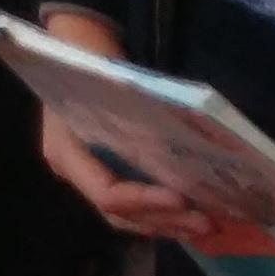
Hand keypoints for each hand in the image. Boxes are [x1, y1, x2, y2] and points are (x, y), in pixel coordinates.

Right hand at [32, 11, 214, 243]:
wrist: (74, 49)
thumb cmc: (90, 64)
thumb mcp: (108, 84)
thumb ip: (138, 116)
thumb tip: (188, 142)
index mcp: (65, 152)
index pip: (107, 194)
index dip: (146, 202)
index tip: (184, 199)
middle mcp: (73, 171)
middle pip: (120, 215)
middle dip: (165, 221)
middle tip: (208, 223)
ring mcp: (86, 175)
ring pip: (126, 218)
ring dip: (168, 224)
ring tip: (208, 226)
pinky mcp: (103, 172)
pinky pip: (131, 205)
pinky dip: (160, 213)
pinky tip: (189, 215)